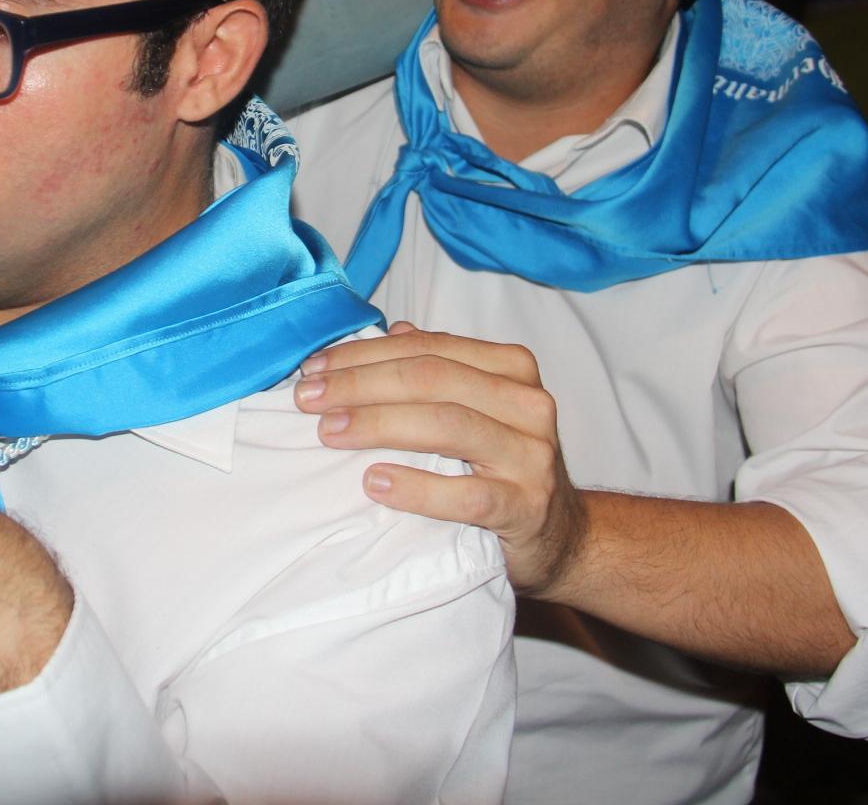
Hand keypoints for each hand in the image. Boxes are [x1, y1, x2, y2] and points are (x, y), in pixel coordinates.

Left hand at [293, 322, 588, 596]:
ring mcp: (531, 456)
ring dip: (379, 424)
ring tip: (330, 431)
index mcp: (511, 368)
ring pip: (448, 425)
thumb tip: (386, 332)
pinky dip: (417, 487)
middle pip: (431, 379)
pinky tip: (374, 482)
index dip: (365, 355)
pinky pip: (467, 495)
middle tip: (307, 399)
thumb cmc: (503, 464)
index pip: (427, 348)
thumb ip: (437, 368)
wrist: (560, 535)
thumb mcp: (477, 409)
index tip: (313, 370)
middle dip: (360, 384)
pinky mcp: (526, 508)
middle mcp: (528, 404)